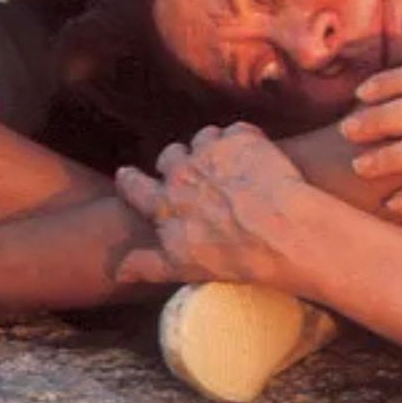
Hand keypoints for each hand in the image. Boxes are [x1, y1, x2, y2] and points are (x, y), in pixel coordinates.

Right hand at [112, 123, 313, 289]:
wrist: (283, 231)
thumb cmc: (235, 255)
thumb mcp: (184, 268)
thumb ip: (147, 265)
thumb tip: (118, 271)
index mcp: (164, 204)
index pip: (134, 186)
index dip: (130, 179)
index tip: (126, 174)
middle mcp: (182, 172)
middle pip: (170, 155)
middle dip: (178, 160)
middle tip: (193, 171)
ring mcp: (211, 152)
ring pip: (203, 138)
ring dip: (212, 148)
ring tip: (230, 164)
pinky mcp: (241, 138)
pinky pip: (237, 131)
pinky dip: (244, 141)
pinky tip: (256, 156)